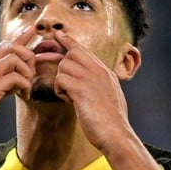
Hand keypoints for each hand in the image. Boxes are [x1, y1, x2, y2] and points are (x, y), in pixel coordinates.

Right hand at [0, 26, 37, 149]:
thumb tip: (15, 80)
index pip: (2, 46)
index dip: (20, 38)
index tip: (32, 32)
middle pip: (9, 46)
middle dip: (27, 55)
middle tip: (31, 73)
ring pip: (12, 59)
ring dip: (27, 71)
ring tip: (27, 87)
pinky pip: (14, 78)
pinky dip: (24, 84)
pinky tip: (24, 95)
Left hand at [52, 30, 132, 151]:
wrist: (116, 134)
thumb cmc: (112, 121)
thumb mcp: (111, 96)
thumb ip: (100, 84)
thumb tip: (89, 83)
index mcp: (106, 72)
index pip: (84, 50)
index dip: (69, 42)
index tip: (59, 35)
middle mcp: (98, 71)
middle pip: (72, 53)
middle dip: (61, 62)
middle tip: (54, 69)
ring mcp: (90, 78)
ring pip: (64, 66)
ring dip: (62, 81)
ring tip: (70, 95)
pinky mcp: (80, 89)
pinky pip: (60, 80)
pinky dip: (60, 90)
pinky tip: (68, 100)